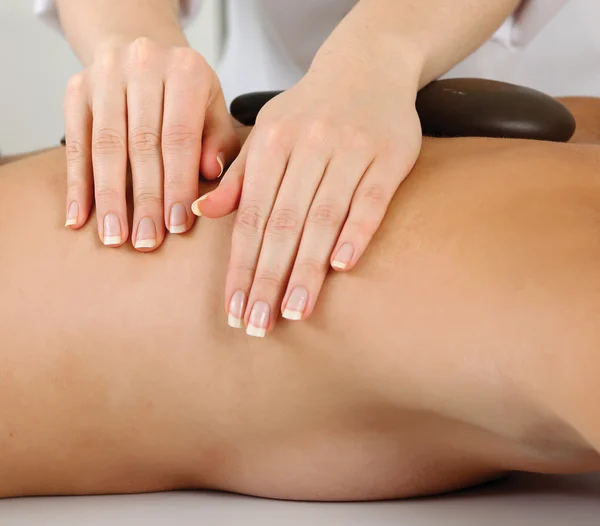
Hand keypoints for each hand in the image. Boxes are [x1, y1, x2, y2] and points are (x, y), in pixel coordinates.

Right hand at [63, 37, 238, 250]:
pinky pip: (75, 142)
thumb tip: (210, 173)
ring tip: (115, 237)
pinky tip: (80, 216)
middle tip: (146, 241)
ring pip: (105, 145)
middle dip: (145, 199)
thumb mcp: (213, 109)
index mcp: (185, 70)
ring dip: (109, 197)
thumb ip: (219, 141)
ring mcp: (105, 75)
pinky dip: (78, 183)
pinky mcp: (76, 89)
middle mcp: (143, 65)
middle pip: (142, 144)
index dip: (177, 185)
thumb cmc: (186, 93)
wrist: (143, 49)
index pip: (180, 138)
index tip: (177, 226)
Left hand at [193, 69, 421, 335]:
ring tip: (294, 311)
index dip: (240, 267)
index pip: (250, 218)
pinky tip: (341, 268)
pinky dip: (356, 232)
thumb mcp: (267, 133)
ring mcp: (349, 150)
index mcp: (271, 146)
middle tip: (258, 324)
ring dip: (307, 268)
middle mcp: (306, 148)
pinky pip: (371, 199)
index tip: (234, 309)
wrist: (368, 64)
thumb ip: (238, 176)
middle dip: (267, 278)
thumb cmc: (310, 109)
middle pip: (282, 225)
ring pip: (323, 218)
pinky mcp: (389, 155)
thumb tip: (199, 214)